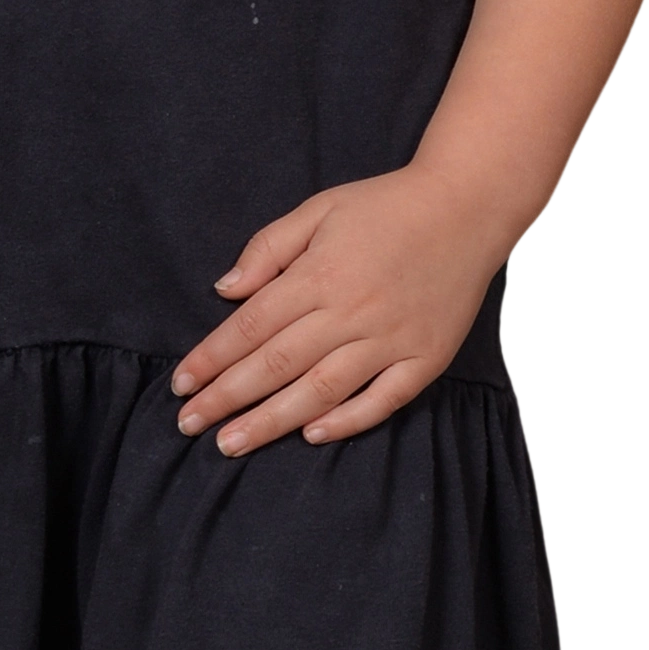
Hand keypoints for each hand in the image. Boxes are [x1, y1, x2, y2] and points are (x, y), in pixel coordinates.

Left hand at [167, 163, 506, 455]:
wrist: (467, 205)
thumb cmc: (386, 205)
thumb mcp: (319, 209)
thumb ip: (269, 249)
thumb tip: (224, 290)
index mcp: (320, 274)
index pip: (252, 326)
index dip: (212, 358)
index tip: (181, 384)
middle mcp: (352, 312)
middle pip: (278, 364)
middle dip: (228, 398)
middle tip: (190, 426)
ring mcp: (392, 339)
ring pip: (321, 390)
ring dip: (272, 421)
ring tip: (232, 443)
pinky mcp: (427, 358)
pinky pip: (383, 400)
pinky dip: (347, 421)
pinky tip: (311, 436)